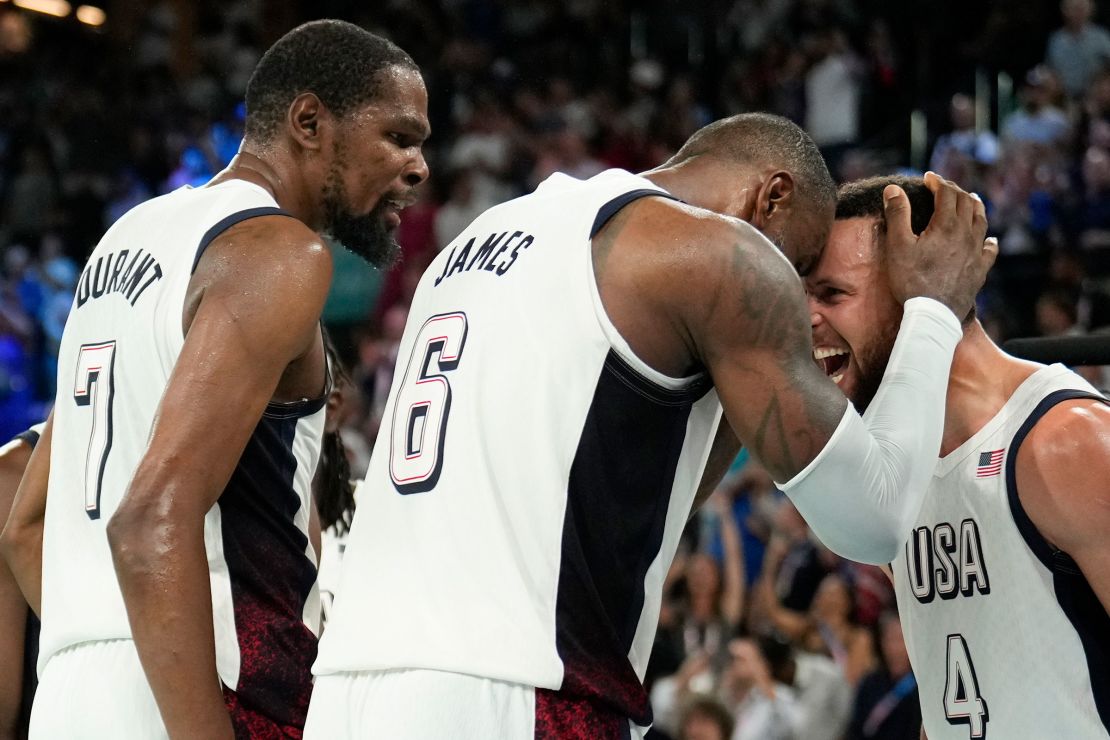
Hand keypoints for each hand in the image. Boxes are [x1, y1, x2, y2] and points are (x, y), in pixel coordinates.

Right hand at [884, 172, 996, 316]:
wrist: (933, 313)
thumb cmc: (911, 280)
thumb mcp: (897, 246)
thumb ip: (897, 214)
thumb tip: (893, 189)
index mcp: (946, 225)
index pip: (946, 194)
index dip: (937, 182)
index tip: (927, 178)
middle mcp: (966, 234)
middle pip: (967, 203)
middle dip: (955, 191)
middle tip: (943, 188)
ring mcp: (976, 252)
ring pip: (981, 221)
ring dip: (975, 206)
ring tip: (971, 200)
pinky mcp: (980, 270)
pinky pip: (990, 250)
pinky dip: (989, 239)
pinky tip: (989, 239)